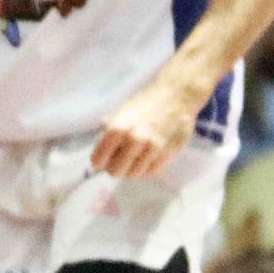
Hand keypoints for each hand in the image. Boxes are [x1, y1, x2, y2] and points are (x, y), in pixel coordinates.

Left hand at [91, 70, 207, 180]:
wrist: (175, 97)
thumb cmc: (144, 105)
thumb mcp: (118, 115)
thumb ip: (107, 134)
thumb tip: (100, 156)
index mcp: (116, 128)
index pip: (98, 160)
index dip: (99, 162)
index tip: (102, 162)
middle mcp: (133, 139)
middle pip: (115, 172)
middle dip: (115, 168)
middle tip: (119, 160)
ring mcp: (152, 147)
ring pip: (134, 174)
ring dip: (132, 169)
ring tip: (136, 157)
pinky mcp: (168, 153)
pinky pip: (152, 172)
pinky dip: (147, 168)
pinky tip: (148, 158)